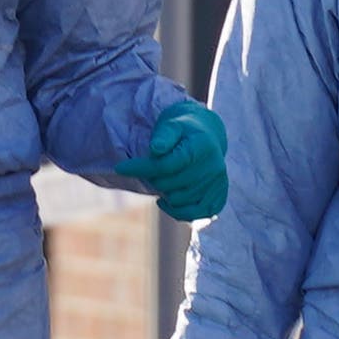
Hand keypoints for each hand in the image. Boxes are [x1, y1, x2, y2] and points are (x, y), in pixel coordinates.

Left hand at [110, 98, 230, 223]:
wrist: (206, 134)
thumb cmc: (183, 129)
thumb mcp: (172, 124)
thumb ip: (164, 134)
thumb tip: (156, 149)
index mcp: (202, 147)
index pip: (165, 165)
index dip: (140, 168)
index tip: (119, 168)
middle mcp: (214, 167)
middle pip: (170, 185)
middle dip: (152, 178)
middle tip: (149, 170)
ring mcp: (217, 184)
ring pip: (178, 201)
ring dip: (164, 193)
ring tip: (160, 180)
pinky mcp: (218, 197)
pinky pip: (195, 214)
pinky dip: (178, 212)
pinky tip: (166, 201)